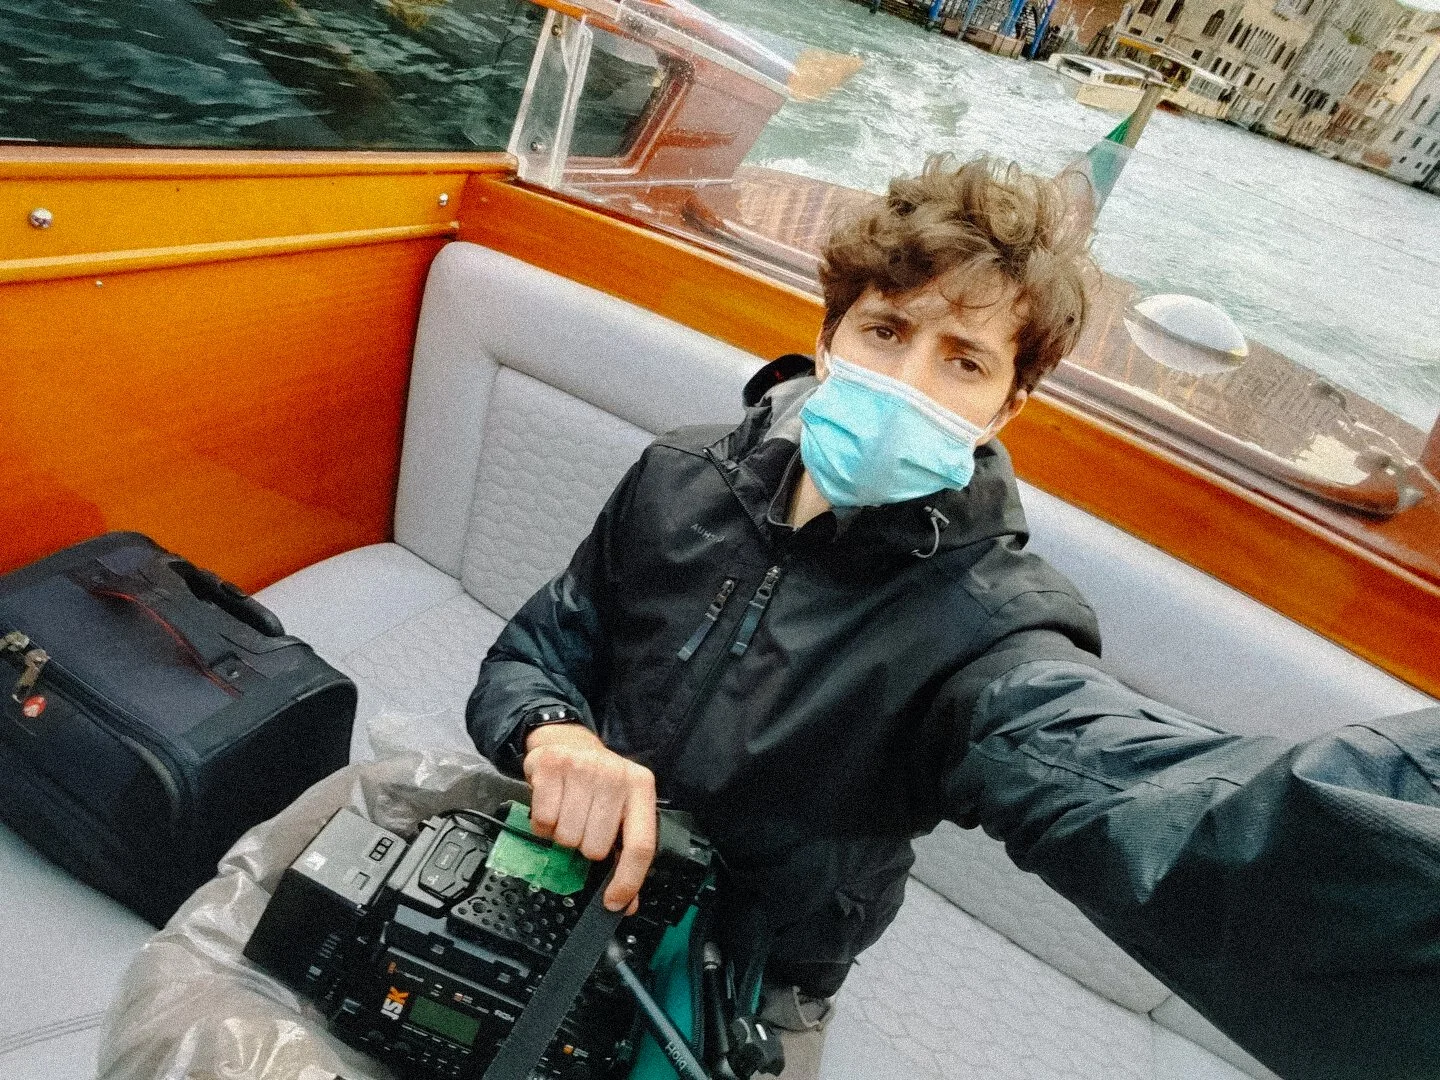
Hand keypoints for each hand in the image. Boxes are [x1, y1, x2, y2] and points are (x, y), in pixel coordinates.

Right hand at [523, 723, 656, 913]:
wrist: (566, 740)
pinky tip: (552, 805)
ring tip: (567, 812)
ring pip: (567, 838)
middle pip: (595, 848)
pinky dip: (543, 824)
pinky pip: (543, 822)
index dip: (628, 880)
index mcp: (641, 787)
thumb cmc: (596, 782)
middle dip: (584, 845)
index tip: (614, 902)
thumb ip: (626, 853)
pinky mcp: (552, 766)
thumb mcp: (620, 807)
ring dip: (562, 834)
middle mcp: (615, 775)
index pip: (641, 845)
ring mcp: (583, 768)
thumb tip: (625, 902)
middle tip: (582, 824)